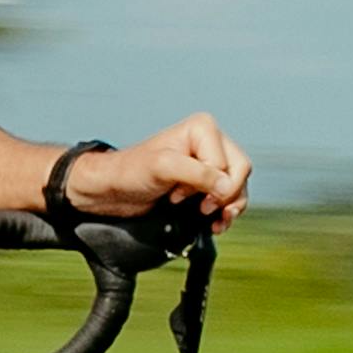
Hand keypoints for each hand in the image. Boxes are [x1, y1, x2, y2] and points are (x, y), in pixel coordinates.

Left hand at [63, 113, 249, 225]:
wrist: (112, 190)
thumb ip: (198, 174)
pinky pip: (229, 197)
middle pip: (240, 172)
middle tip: (203, 210)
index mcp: (203, 129)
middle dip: (227, 197)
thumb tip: (227, 187)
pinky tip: (212, 223)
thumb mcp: (164, 168)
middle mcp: (210, 142)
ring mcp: (208, 162)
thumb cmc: (131, 172)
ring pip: (238, 187)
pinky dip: (224, 212)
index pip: (230, 165)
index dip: (214, 186)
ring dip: (227, 208)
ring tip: (210, 221)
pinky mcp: (204, 182)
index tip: (182, 194)